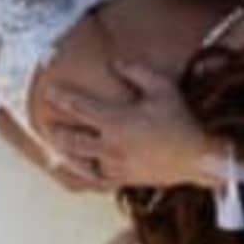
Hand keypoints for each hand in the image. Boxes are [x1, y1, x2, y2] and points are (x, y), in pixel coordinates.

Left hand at [38, 60, 219, 192]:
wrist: (200, 159)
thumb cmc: (181, 121)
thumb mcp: (162, 87)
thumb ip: (136, 72)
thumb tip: (115, 62)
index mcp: (116, 121)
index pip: (79, 107)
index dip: (61, 97)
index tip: (47, 90)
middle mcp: (110, 146)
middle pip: (72, 140)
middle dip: (55, 131)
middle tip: (43, 125)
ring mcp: (116, 166)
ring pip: (81, 164)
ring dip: (65, 155)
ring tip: (55, 150)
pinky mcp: (126, 180)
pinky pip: (97, 181)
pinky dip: (85, 177)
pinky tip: (78, 174)